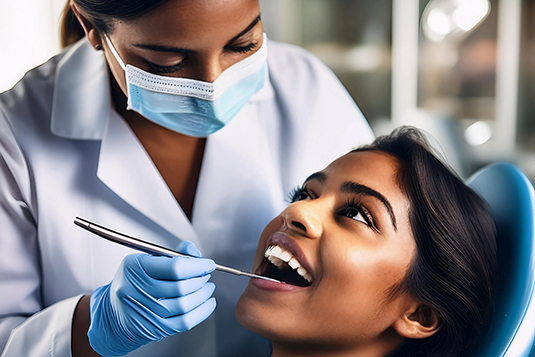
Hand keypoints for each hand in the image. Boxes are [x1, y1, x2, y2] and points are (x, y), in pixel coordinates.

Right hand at [87, 241, 215, 355]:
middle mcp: (136, 290)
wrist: (113, 312)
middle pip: (181, 287)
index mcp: (134, 268)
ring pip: (184, 305)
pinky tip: (208, 303)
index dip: (197, 265)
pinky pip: (184, 322)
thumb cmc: (133, 282)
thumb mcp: (145, 259)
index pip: (174, 267)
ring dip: (203, 294)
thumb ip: (172, 252)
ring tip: (207, 287)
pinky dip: (202, 312)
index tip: (208, 263)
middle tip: (206, 274)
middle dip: (201, 279)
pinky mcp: (153, 328)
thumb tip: (195, 253)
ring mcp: (144, 311)